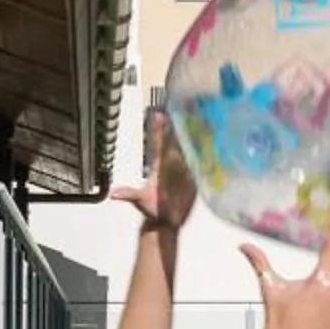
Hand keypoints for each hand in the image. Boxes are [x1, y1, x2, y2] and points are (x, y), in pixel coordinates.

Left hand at [115, 113, 197, 232]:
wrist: (166, 222)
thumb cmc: (152, 210)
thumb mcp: (141, 202)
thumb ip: (130, 196)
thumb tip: (114, 194)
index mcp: (157, 166)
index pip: (158, 143)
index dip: (158, 129)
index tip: (160, 114)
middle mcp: (171, 164)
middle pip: (176, 140)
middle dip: (180, 123)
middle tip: (186, 107)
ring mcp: (184, 169)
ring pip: (190, 147)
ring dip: (196, 133)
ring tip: (204, 118)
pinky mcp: (195, 177)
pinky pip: (201, 161)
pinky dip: (207, 151)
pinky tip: (215, 140)